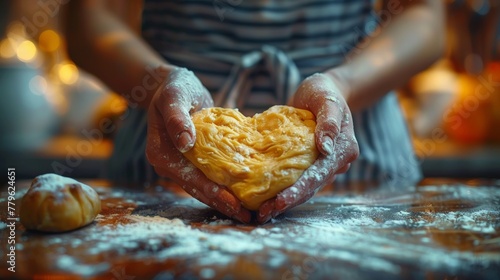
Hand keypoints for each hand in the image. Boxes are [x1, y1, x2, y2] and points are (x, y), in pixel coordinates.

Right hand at [146, 67, 251, 222]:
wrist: (174, 86)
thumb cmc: (174, 88)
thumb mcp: (175, 96)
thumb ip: (177, 118)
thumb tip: (185, 142)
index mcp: (161, 153)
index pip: (189, 177)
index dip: (212, 190)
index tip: (233, 203)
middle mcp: (168, 164)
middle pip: (197, 188)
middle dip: (221, 203)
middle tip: (246, 217)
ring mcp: (179, 165)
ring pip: (203, 188)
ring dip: (224, 200)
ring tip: (247, 214)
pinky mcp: (191, 162)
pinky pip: (208, 178)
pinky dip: (224, 187)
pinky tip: (241, 196)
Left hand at [257, 73, 358, 222]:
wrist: (324, 91)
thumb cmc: (324, 92)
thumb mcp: (327, 100)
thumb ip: (329, 121)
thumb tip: (326, 147)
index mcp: (344, 149)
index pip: (319, 174)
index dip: (299, 189)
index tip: (280, 201)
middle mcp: (336, 162)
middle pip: (311, 187)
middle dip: (288, 201)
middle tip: (264, 214)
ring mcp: (324, 165)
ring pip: (305, 188)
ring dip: (284, 201)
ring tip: (262, 212)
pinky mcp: (311, 164)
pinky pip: (298, 180)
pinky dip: (283, 189)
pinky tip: (266, 199)